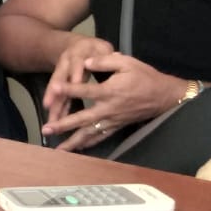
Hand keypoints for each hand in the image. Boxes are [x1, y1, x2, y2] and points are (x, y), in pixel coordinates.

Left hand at [42, 51, 184, 152]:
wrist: (164, 95)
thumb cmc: (144, 76)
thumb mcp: (127, 62)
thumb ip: (105, 61)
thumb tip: (86, 62)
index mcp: (110, 91)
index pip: (86, 90)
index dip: (70, 89)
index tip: (54, 88)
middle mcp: (109, 108)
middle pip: (83, 118)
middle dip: (63, 124)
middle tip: (46, 129)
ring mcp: (113, 120)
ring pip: (90, 133)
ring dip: (73, 140)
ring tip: (57, 148)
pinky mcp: (117, 126)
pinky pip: (101, 137)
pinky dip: (89, 144)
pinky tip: (77, 149)